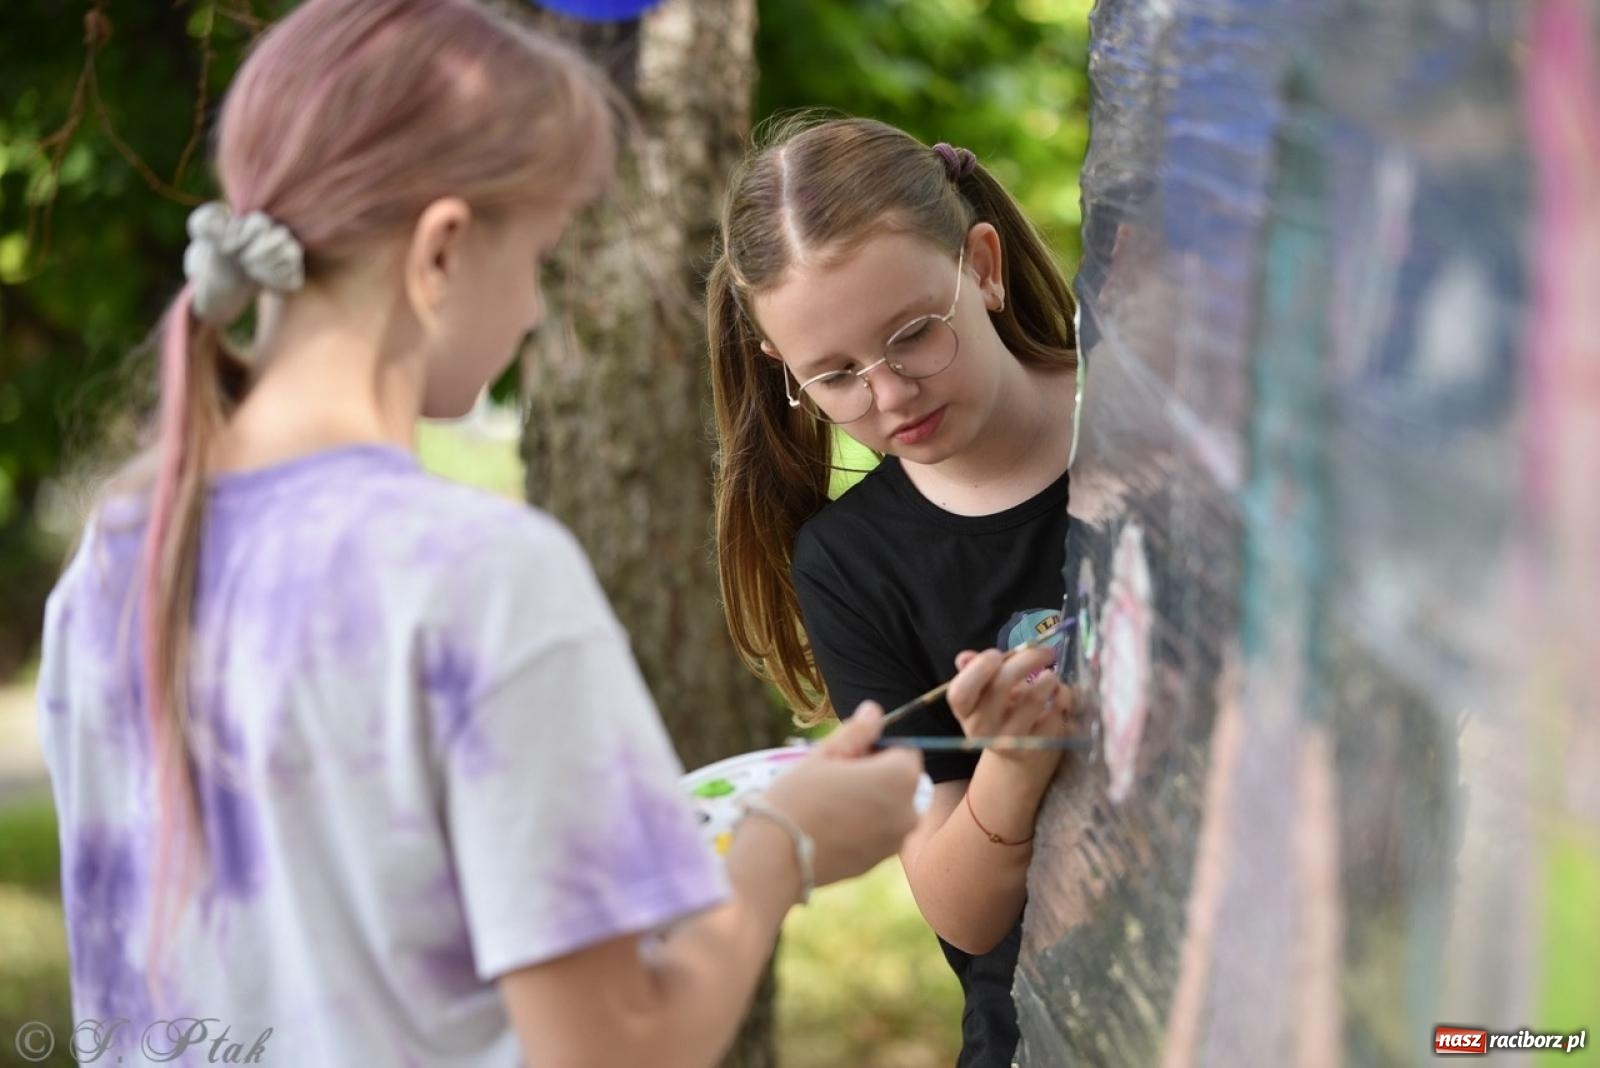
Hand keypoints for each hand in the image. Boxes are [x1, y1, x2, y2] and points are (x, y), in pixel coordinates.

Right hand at [761, 702, 923, 887]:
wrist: (777, 858)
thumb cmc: (798, 798)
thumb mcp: (825, 755)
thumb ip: (857, 732)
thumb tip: (874, 711)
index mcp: (899, 778)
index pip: (906, 750)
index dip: (877, 748)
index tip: (848, 757)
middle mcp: (908, 811)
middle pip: (901, 781)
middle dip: (877, 776)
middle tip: (836, 782)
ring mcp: (895, 841)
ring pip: (890, 808)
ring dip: (872, 802)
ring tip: (831, 806)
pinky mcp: (880, 862)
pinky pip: (879, 834)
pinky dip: (864, 827)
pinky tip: (831, 829)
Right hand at [946, 646, 1076, 774]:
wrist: (1015, 750)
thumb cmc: (998, 708)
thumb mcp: (983, 690)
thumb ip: (974, 669)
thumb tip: (965, 657)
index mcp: (964, 711)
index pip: (960, 692)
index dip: (979, 668)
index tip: (997, 654)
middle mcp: (981, 730)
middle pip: (1000, 685)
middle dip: (1027, 659)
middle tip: (1045, 651)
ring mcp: (1008, 741)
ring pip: (1033, 699)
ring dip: (1049, 679)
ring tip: (1051, 676)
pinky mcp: (1036, 747)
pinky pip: (1055, 713)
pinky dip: (1063, 696)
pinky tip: (1059, 694)